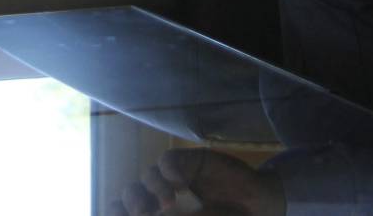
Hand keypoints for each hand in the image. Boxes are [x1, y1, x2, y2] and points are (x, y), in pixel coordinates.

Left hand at [112, 148, 284, 215]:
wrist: (257, 209)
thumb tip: (135, 215)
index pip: (122, 211)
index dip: (114, 212)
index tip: (121, 215)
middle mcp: (161, 199)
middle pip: (127, 195)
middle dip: (129, 202)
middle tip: (141, 213)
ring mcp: (174, 180)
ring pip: (144, 177)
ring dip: (151, 189)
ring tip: (168, 203)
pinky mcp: (189, 162)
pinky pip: (166, 161)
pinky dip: (169, 171)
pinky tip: (181, 183)